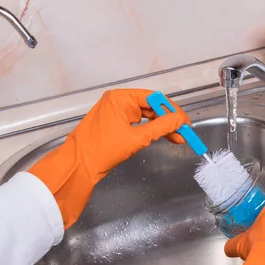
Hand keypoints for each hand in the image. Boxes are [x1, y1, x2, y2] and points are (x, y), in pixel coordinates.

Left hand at [29, 89, 189, 228]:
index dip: (172, 110)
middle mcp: (118, 101)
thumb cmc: (103, 150)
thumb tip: (181, 120)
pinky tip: (164, 138)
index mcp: (120, 98)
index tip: (186, 123)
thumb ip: (162, 128)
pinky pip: (138, 124)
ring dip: (162, 127)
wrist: (78, 166)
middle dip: (169, 120)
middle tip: (185, 133)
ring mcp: (116, 112)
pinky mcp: (115, 124)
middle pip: (151, 107)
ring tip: (178, 139)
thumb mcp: (137, 138)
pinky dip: (151, 131)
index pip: (154, 98)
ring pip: (146, 116)